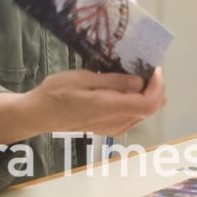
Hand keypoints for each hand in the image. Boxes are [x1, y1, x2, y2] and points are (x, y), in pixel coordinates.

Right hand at [26, 66, 166, 135]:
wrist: (39, 114)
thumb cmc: (56, 92)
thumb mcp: (83, 78)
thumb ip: (113, 81)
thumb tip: (139, 81)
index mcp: (109, 108)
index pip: (147, 104)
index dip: (157, 86)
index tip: (154, 68)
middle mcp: (115, 122)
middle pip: (149, 110)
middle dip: (156, 89)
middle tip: (148, 68)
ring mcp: (112, 128)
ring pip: (142, 113)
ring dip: (147, 94)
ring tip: (138, 74)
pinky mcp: (108, 128)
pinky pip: (132, 116)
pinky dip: (137, 101)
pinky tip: (126, 87)